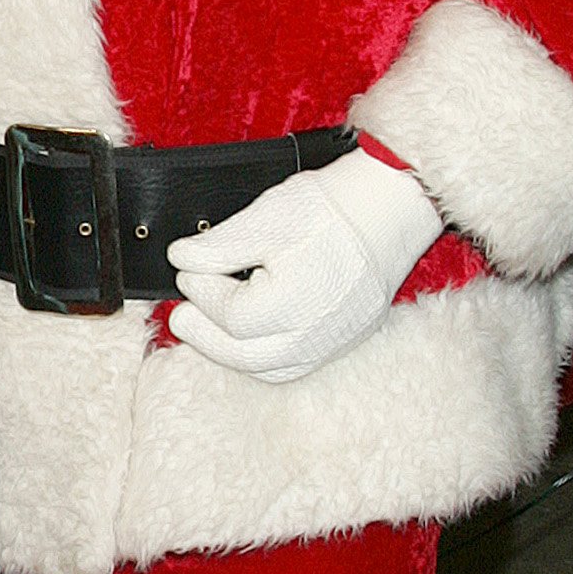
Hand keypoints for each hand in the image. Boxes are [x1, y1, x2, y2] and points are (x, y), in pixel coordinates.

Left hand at [167, 146, 442, 383]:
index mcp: (296, 304)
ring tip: (208, 329)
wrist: (392, 204)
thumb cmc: (335, 206)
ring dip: (233, 353)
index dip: (201, 293)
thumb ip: (220, 245)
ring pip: (270, 369)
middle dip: (205, 336)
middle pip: (244, 355)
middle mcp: (317, 333)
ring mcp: (336, 341)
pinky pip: (297, 364)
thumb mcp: (268, 217)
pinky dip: (265, 356)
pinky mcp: (347, 338)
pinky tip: (248, 337)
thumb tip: (182, 259)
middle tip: (180, 317)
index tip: (186, 271)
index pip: (230, 315)